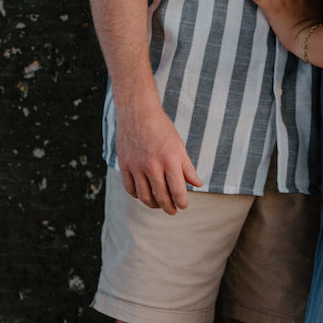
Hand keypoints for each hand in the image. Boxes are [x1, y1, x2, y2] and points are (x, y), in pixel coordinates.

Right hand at [114, 92, 203, 213]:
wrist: (138, 112)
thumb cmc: (162, 128)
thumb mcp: (179, 146)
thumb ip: (187, 167)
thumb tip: (198, 184)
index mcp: (170, 160)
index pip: (178, 191)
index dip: (182, 202)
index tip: (183, 205)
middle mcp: (153, 166)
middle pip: (161, 197)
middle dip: (169, 208)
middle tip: (173, 211)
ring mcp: (136, 167)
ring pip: (144, 196)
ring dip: (153, 205)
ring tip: (159, 205)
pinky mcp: (124, 165)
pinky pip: (130, 189)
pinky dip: (138, 196)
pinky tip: (144, 195)